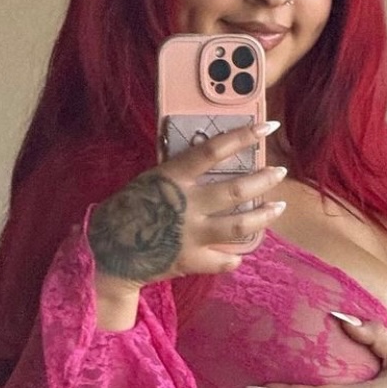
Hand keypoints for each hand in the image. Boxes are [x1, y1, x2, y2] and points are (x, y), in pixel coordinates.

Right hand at [87, 121, 287, 285]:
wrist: (108, 251)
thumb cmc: (129, 209)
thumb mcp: (150, 181)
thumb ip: (180, 174)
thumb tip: (211, 158)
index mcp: (173, 177)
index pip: (213, 150)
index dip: (242, 136)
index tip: (266, 127)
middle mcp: (186, 204)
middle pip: (236, 189)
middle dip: (264, 179)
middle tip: (279, 172)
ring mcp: (191, 234)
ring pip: (240, 225)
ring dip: (264, 215)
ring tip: (278, 207)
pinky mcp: (191, 261)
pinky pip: (224, 260)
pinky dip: (234, 258)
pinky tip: (239, 254)